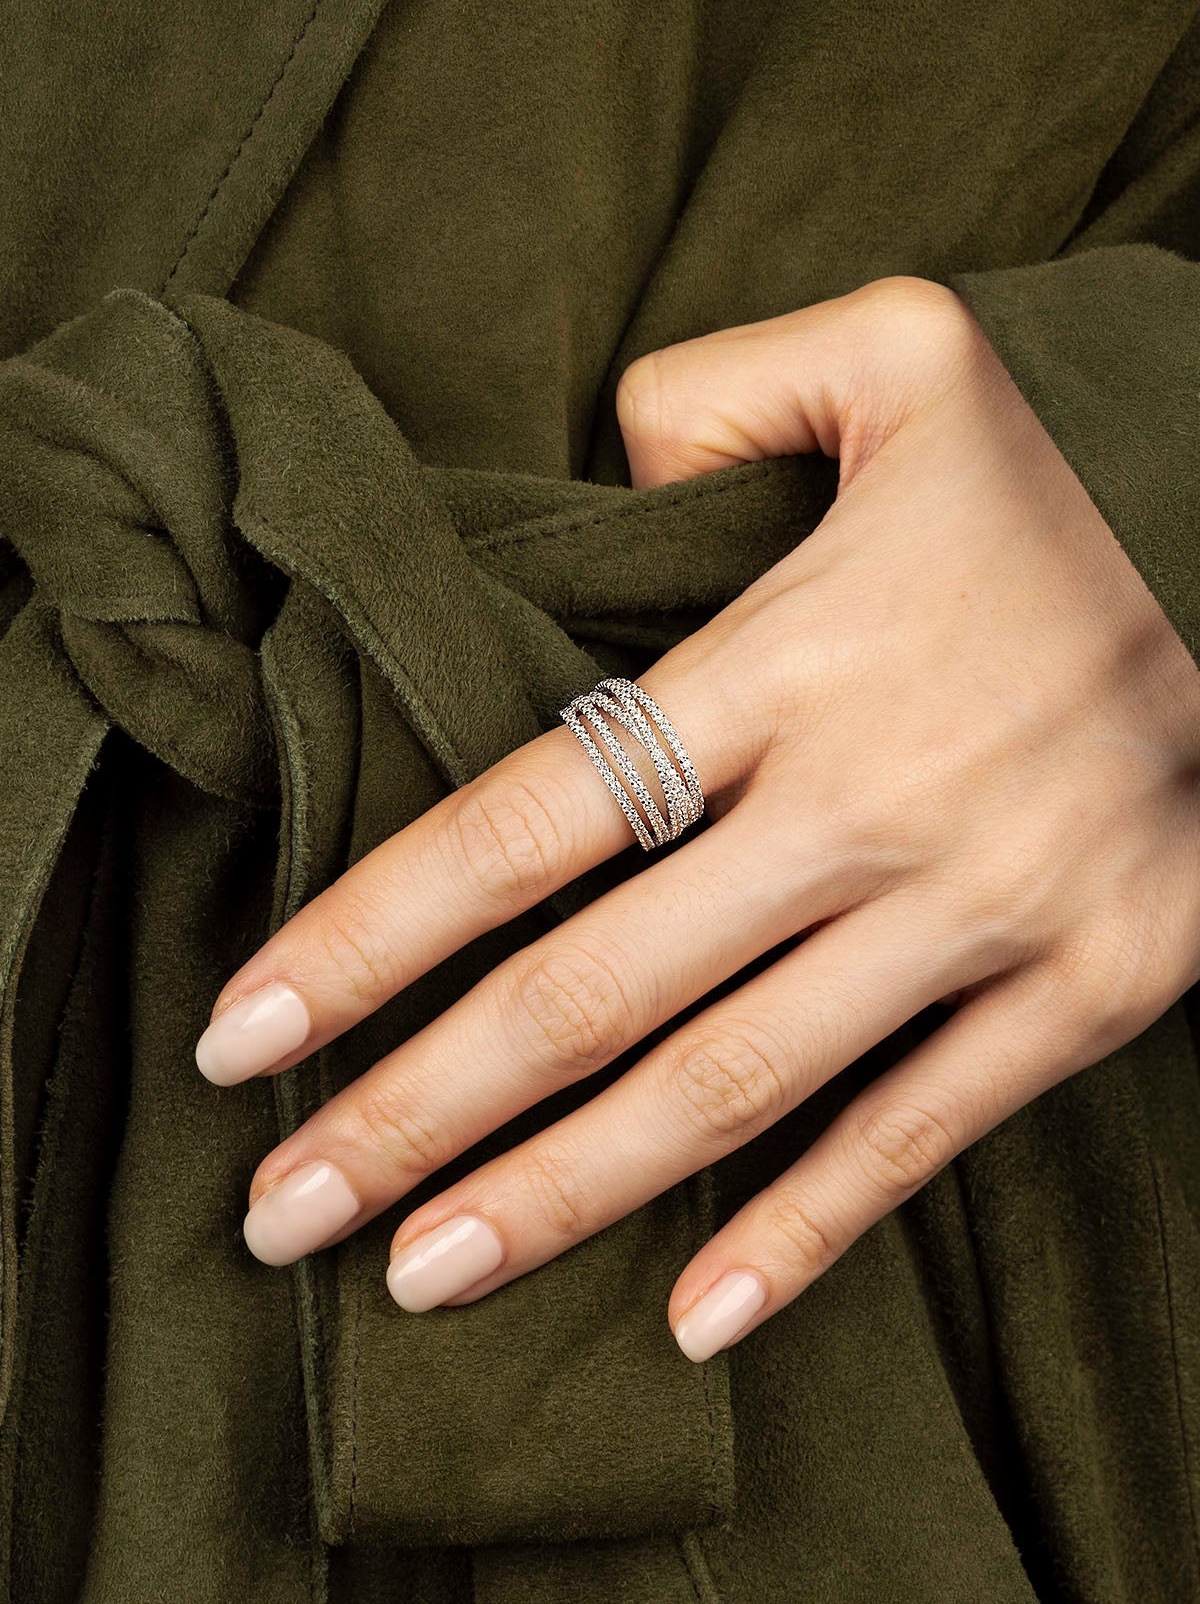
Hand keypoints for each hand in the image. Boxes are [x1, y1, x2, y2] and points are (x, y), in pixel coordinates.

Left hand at [196, 276, 1199, 1361]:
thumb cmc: (1055, 480)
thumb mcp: (899, 356)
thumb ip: (720, 384)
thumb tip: (602, 459)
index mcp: (797, 654)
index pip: (530, 816)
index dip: (371, 932)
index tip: (243, 1035)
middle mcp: (874, 799)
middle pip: (596, 986)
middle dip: (418, 1110)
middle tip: (281, 1213)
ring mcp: (987, 909)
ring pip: (730, 1085)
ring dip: (560, 1196)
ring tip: (420, 1277)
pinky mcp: (1088, 984)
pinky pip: (920, 1134)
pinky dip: (803, 1232)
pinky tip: (690, 1317)